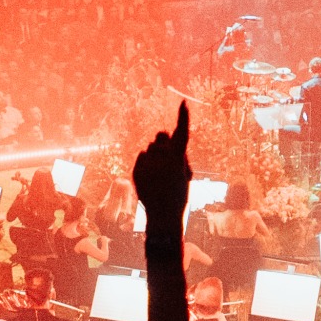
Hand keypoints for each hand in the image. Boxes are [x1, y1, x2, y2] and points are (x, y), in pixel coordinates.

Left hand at [133, 102, 191, 228]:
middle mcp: (161, 160)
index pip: (182, 133)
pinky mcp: (136, 170)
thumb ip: (177, 153)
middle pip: (161, 136)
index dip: (183, 118)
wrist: (163, 216)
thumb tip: (163, 135)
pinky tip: (151, 179)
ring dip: (155, 155)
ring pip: (150, 148)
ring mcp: (147, 165)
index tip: (183, 103)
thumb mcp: (184, 174)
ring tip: (159, 175)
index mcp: (177, 160)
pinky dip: (146, 164)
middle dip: (164, 141)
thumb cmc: (178, 195)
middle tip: (167, 155)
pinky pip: (141, 157)